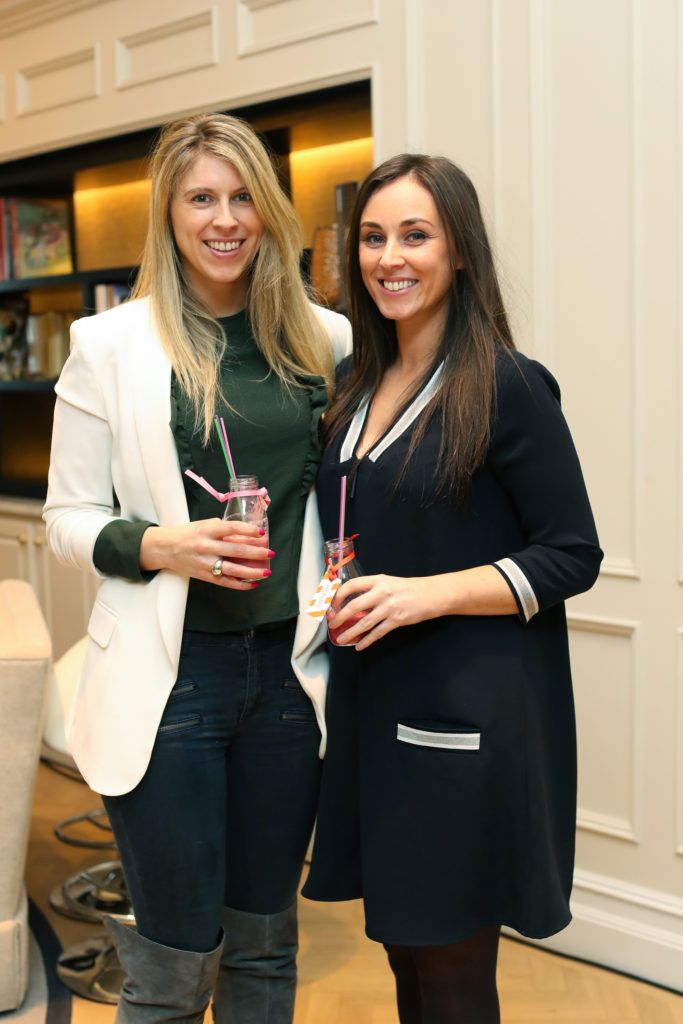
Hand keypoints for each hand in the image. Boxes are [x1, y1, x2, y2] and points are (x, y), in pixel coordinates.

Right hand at [140, 518, 271, 590]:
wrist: (165, 548)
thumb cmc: (187, 534)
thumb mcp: (203, 525)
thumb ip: (222, 528)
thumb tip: (245, 532)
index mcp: (206, 531)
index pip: (231, 529)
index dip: (247, 531)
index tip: (261, 533)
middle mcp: (206, 547)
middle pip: (236, 551)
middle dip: (256, 553)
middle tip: (270, 553)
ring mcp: (205, 563)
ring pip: (233, 570)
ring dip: (252, 572)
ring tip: (266, 572)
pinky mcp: (204, 576)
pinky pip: (225, 582)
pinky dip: (240, 585)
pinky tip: (253, 584)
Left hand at [326, 566, 518, 646]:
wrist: (433, 594)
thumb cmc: (409, 588)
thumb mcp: (389, 583)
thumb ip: (372, 591)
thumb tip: (352, 605)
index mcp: (378, 580)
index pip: (352, 585)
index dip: (338, 596)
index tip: (331, 605)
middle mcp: (382, 592)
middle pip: (354, 606)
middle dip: (340, 617)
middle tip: (332, 626)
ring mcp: (390, 607)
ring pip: (364, 622)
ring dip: (351, 632)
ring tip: (341, 639)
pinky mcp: (397, 620)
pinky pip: (378, 632)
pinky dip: (367, 640)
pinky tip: (360, 646)